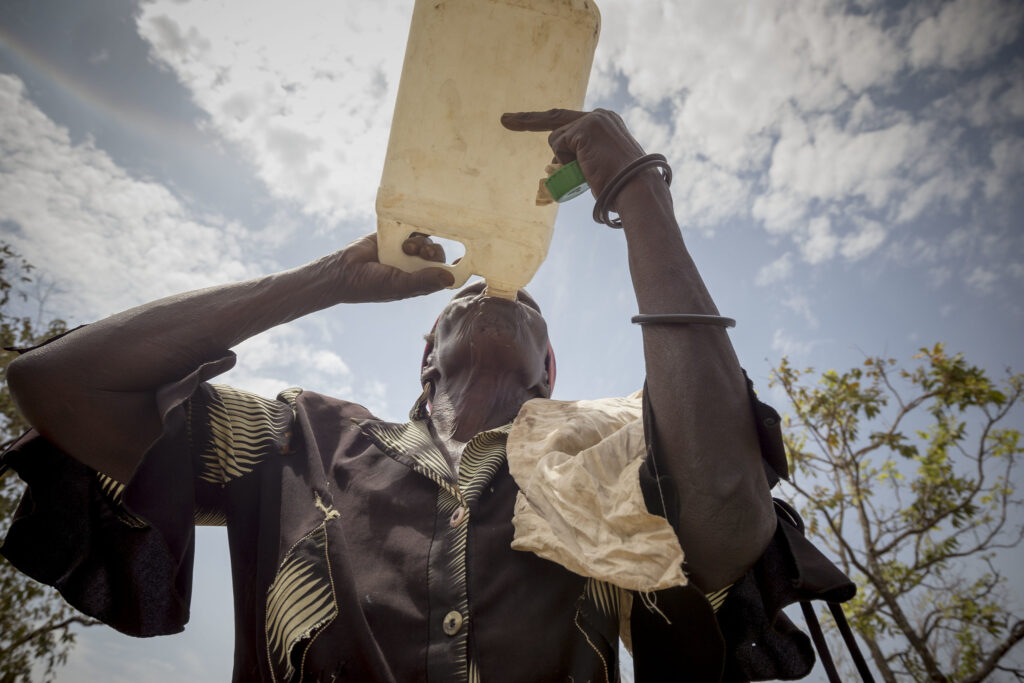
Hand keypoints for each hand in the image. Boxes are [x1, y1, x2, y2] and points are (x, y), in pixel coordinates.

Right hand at [334, 233, 453, 302]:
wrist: (343, 269)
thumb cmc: (370, 285)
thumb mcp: (399, 285)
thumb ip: (423, 281)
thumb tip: (449, 278)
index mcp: (420, 281)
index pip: (445, 275)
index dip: (458, 268)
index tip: (467, 260)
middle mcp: (416, 265)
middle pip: (438, 255)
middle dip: (435, 252)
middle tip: (423, 251)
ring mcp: (406, 250)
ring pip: (427, 240)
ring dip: (420, 242)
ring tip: (405, 246)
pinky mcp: (396, 235)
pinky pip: (412, 226)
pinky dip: (412, 228)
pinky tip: (405, 235)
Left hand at [500, 109, 645, 198]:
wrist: (637, 189)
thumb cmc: (621, 188)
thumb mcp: (600, 169)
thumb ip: (582, 160)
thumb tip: (555, 167)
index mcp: (607, 123)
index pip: (571, 121)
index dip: (547, 122)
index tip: (526, 121)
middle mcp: (600, 115)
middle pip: (555, 118)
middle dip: (527, 120)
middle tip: (504, 120)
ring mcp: (591, 120)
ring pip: (556, 139)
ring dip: (564, 161)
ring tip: (588, 172)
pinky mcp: (582, 129)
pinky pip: (558, 146)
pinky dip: (565, 161)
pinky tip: (586, 167)